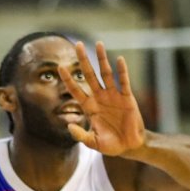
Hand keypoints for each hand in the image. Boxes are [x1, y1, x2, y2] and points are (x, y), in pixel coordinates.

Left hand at [58, 41, 145, 156]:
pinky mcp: (127, 98)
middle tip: (77, 44)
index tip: (59, 67)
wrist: (130, 146)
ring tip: (98, 44)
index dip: (68, 79)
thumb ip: (81, 135)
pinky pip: (123, 82)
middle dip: (83, 60)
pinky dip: (122, 71)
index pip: (76, 90)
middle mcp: (100, 98)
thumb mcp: (93, 142)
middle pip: (89, 75)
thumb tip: (69, 126)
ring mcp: (113, 96)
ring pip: (106, 74)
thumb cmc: (111, 144)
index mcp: (89, 107)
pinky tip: (119, 59)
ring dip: (102, 59)